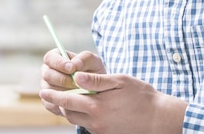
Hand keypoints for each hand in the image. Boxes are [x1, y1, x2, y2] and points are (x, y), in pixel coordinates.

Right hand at [40, 49, 105, 114]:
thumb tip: (74, 64)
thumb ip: (85, 59)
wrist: (97, 91)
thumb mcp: (94, 62)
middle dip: (63, 80)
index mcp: (56, 57)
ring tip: (79, 94)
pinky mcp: (49, 102)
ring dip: (64, 93)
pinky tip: (76, 103)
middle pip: (47, 75)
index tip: (72, 69)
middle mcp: (48, 71)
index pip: (50, 58)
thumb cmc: (94, 72)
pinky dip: (63, 105)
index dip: (59, 63)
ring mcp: (46, 87)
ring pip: (48, 90)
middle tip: (77, 84)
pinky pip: (51, 104)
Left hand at [40, 72, 187, 133]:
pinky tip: (85, 107)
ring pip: (77, 120)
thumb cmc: (142, 96)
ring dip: (69, 110)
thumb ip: (97, 79)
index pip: (67, 101)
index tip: (43, 91)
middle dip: (58, 103)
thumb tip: (76, 75)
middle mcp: (96, 121)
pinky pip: (88, 125)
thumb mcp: (120, 81)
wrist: (160, 119)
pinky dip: (82, 116)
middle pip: (68, 112)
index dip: (53, 96)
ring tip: (64, 100)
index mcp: (97, 106)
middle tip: (48, 94)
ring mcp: (101, 130)